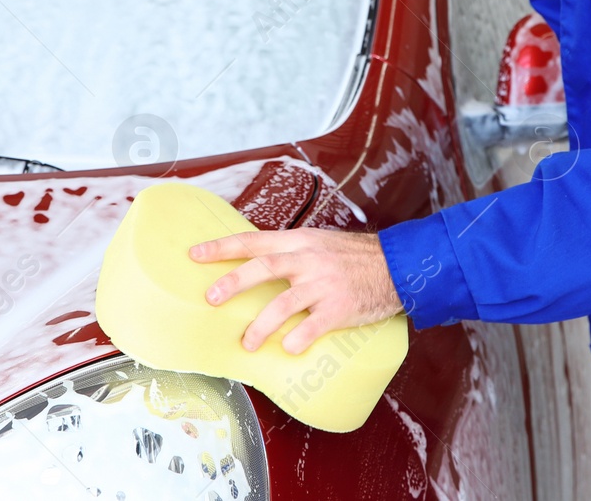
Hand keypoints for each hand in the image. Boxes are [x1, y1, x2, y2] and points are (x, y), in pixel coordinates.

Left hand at [189, 228, 402, 353]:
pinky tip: (287, 348)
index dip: (222, 247)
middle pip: (262, 268)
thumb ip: (289, 253)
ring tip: (247, 342)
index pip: (253, 241)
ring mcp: (323, 284)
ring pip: (283, 304)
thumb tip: (254, 266)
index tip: (195, 255)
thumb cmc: (352, 257)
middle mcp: (308, 260)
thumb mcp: (318, 243)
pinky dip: (297, 338)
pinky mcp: (339, 308)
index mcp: (298, 242)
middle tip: (211, 299)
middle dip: (233, 283)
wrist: (395, 265)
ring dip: (260, 326)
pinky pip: (312, 326)